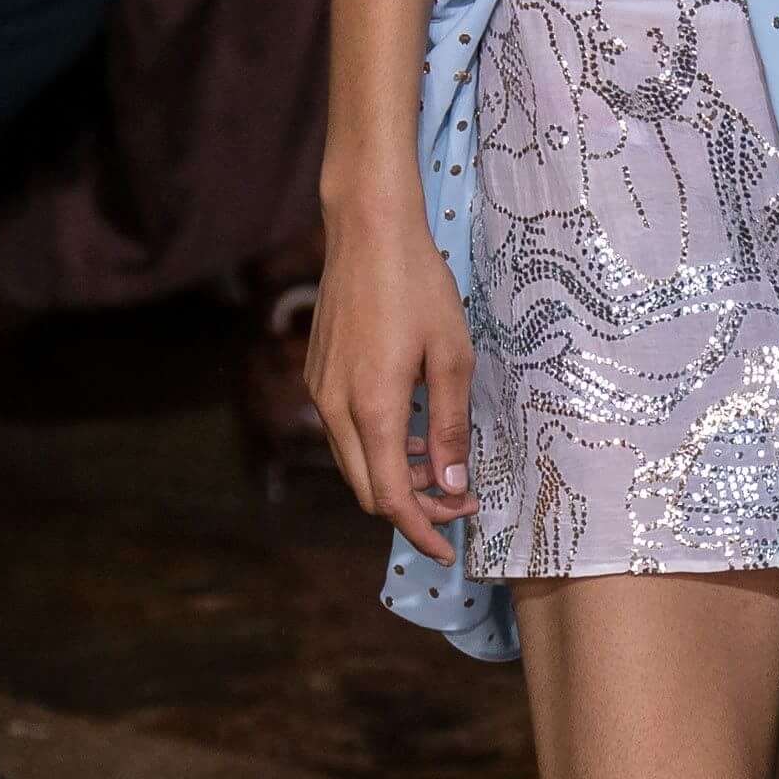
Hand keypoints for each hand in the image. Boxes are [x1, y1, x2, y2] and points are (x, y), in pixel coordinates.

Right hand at [305, 203, 475, 561]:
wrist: (367, 230)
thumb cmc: (418, 285)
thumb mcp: (453, 357)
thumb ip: (450, 426)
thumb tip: (451, 484)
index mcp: (372, 408)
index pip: (389, 497)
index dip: (421, 530)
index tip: (450, 549)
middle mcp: (335, 407)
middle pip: (366, 489)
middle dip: (412, 508)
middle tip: (459, 501)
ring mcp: (320, 390)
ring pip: (353, 463)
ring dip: (394, 477)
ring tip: (440, 466)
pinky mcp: (319, 375)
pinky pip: (345, 432)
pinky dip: (377, 448)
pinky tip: (412, 432)